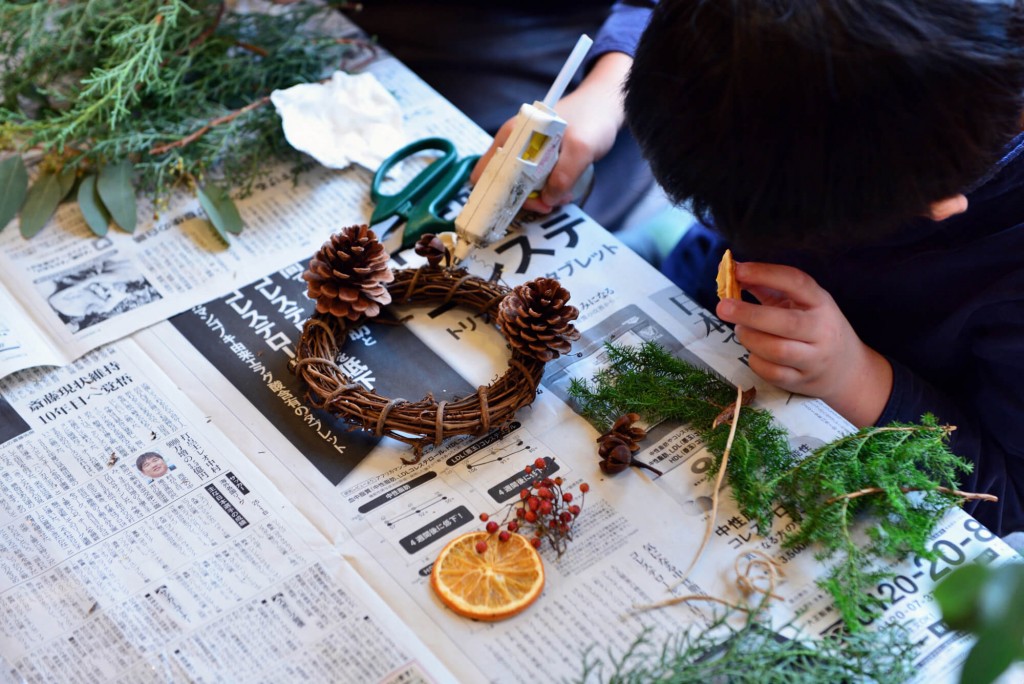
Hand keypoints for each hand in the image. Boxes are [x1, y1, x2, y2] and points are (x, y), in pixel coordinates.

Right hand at [470, 52, 630, 213]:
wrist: (605, 105)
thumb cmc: (592, 118)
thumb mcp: (581, 148)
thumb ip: (563, 176)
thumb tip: (547, 199)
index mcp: (514, 135)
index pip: (487, 171)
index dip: (497, 193)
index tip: (522, 205)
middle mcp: (513, 143)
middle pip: (502, 182)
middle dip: (523, 198)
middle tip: (550, 204)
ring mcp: (524, 150)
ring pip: (518, 185)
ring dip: (537, 197)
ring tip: (562, 196)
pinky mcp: (536, 157)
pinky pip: (531, 181)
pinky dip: (544, 191)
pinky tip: (561, 191)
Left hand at [714, 261, 892, 426]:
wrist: (847, 370)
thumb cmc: (815, 328)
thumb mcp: (801, 303)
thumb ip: (769, 288)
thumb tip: (735, 273)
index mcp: (821, 303)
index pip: (796, 282)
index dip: (765, 273)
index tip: (738, 270)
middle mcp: (822, 330)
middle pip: (786, 322)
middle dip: (749, 313)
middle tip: (723, 307)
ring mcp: (814, 359)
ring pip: (777, 350)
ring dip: (750, 338)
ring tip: (741, 330)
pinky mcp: (802, 382)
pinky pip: (772, 373)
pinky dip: (756, 361)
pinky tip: (754, 352)